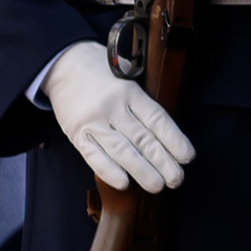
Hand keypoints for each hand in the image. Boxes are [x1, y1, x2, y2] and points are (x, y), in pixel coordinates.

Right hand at [41, 38, 196, 192]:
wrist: (62, 64)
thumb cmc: (100, 73)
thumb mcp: (127, 77)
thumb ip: (142, 103)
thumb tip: (166, 138)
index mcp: (129, 91)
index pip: (156, 119)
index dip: (174, 140)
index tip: (187, 157)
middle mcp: (112, 106)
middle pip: (142, 139)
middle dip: (162, 163)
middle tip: (176, 179)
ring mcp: (92, 121)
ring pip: (121, 151)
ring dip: (141, 171)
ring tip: (156, 185)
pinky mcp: (76, 133)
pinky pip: (93, 156)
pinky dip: (109, 171)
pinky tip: (123, 183)